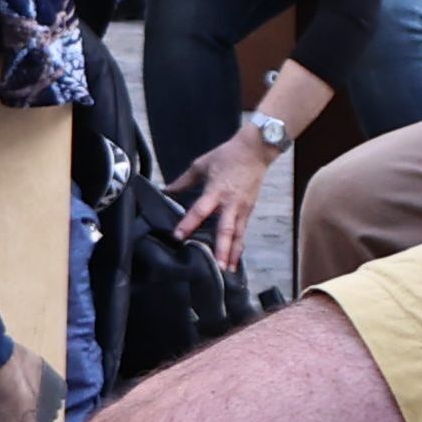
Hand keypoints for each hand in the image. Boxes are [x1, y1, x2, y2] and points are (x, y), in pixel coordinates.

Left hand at [172, 131, 272, 267]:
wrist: (255, 151)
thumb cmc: (227, 155)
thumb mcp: (201, 164)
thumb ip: (183, 181)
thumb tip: (166, 190)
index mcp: (216, 191)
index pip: (200, 210)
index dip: (189, 224)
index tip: (178, 236)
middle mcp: (230, 203)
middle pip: (225, 229)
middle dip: (220, 249)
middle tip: (216, 266)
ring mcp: (242, 209)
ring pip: (237, 235)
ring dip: (232, 253)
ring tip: (227, 270)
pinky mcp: (249, 211)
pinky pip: (243, 231)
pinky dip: (239, 246)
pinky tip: (234, 259)